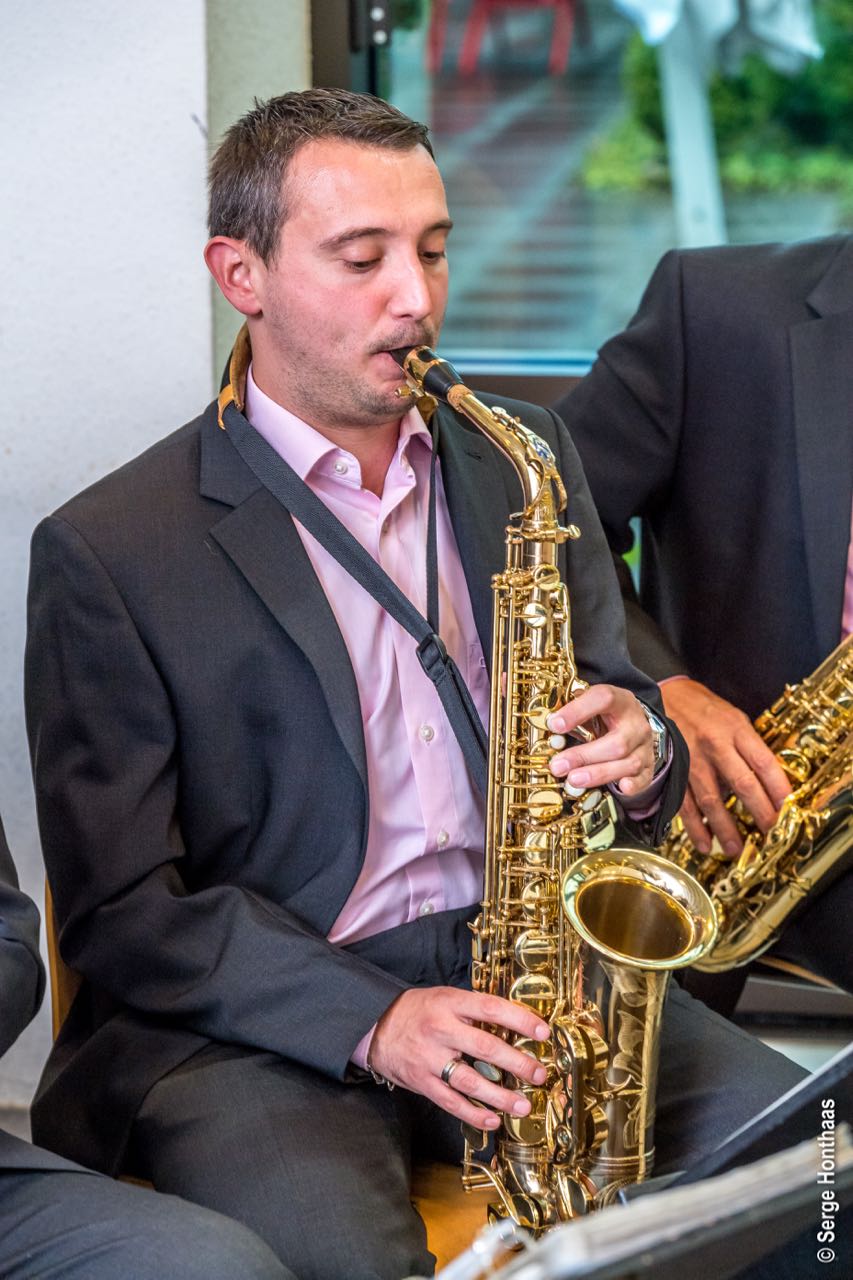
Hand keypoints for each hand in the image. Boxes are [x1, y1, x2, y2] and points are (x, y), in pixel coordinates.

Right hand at [368, 987, 549, 1128]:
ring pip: (470, 1080)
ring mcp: (430, 1058)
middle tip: (538, 1074)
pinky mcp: (422, 1081)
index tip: (543, 1032)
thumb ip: (475, 1011)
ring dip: (500, 1096)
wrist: (377, 1025)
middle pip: (485, 1048)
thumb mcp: (446, 998)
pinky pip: (450, 1101)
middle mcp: (441, 1029)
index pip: (491, 1009)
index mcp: (451, 1003)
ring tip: (522, 1105)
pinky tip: (492, 1119)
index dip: (520, 1020)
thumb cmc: (419, 1010)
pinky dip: (473, 1113)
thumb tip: (516, 1025)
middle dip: (517, 1063)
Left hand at [547, 684, 654, 795]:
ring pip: (628, 763)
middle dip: (584, 756)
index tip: (554, 725)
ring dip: (599, 774)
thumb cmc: (606, 715)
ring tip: (573, 779)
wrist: (633, 723)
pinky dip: (633, 786)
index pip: (603, 699)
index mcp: (620, 701)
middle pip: (617, 742)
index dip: (577, 711)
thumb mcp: (591, 706)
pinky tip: (621, 788)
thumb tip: (548, 724)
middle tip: (558, 766)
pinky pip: (644, 779)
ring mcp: (644, 747)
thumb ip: (572, 711)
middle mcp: (636, 724)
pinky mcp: (647, 767)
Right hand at [660, 679, 789, 855]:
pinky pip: (685, 803)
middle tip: (769, 833)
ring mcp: (692, 759)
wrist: (663, 695)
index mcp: (735, 729)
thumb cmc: (704, 708)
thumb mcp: (734, 718)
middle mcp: (715, 744)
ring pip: (711, 799)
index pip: (764, 763)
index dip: (779, 789)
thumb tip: (767, 783)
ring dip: (725, 827)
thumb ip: (749, 747)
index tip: (788, 810)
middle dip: (759, 813)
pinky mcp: (672, 769)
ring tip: (735, 848)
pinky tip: (704, 842)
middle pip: (742, 783)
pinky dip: (694, 826)